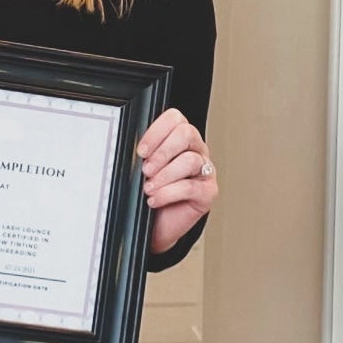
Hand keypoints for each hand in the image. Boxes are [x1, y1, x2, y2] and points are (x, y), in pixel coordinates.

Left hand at [137, 107, 217, 254]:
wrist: (158, 223)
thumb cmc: (152, 190)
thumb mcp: (145, 166)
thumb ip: (145, 152)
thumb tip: (134, 148)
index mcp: (180, 137)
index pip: (175, 119)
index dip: (156, 132)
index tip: (141, 150)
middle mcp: (196, 150)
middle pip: (186, 133)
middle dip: (162, 152)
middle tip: (146, 169)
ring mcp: (205, 170)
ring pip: (190, 160)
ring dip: (164, 175)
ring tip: (149, 188)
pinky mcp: (208, 192)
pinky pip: (191, 187)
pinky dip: (168, 193)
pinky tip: (155, 199)